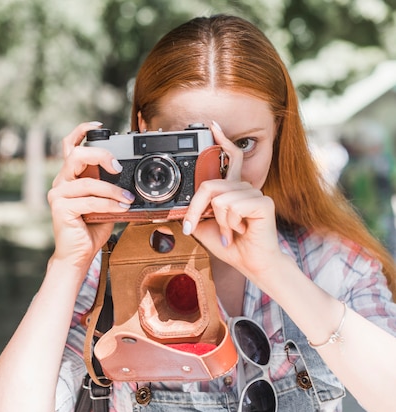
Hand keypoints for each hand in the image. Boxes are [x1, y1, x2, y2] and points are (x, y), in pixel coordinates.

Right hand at [47, 122, 134, 270]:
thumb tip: (131, 178)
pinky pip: (89, 201)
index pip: (70, 145)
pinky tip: (121, 208)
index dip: (82, 131)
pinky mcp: (60, 208)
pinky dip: (109, 204)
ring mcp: (58, 194)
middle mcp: (61, 182)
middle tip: (117, 167)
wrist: (78, 255)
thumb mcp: (105, 203)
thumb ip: (111, 187)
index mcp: (71, 176)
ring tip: (127, 199)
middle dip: (100, 156)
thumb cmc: (91, 229)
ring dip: (112, 190)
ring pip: (87, 182)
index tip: (100, 127)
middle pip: (76, 155)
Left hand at [183, 122, 281, 279]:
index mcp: (232, 189)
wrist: (250, 263)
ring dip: (219, 223)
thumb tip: (171, 208)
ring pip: (219, 199)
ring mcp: (255, 193)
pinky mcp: (263, 202)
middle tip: (194, 227)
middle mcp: (244, 186)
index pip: (229, 157)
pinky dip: (230, 224)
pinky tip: (240, 230)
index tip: (211, 125)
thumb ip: (191, 212)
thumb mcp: (203, 226)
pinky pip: (231, 207)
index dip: (221, 140)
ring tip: (230, 232)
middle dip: (196, 209)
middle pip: (209, 185)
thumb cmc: (230, 244)